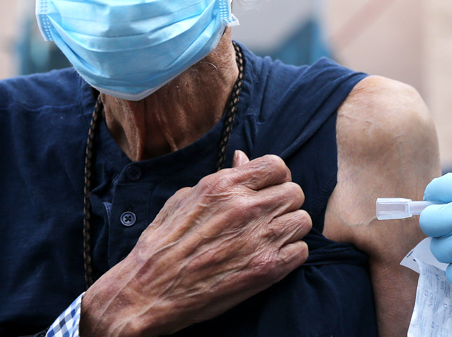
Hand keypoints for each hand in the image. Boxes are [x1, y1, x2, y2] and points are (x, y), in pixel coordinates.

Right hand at [80, 151, 311, 336]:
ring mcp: (260, 238)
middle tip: (268, 218)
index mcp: (225, 186)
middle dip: (284, 204)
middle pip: (295, 192)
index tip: (267, 190)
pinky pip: (302, 250)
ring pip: (303, 220)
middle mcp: (246, 207)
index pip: (277, 165)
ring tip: (269, 239)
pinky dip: (291, 254)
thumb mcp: (184, 199)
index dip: (276, 178)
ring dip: (290, 229)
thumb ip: (221, 178)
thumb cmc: (162, 245)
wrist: (148, 293)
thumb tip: (243, 158)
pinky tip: (271, 257)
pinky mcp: (268, 268)